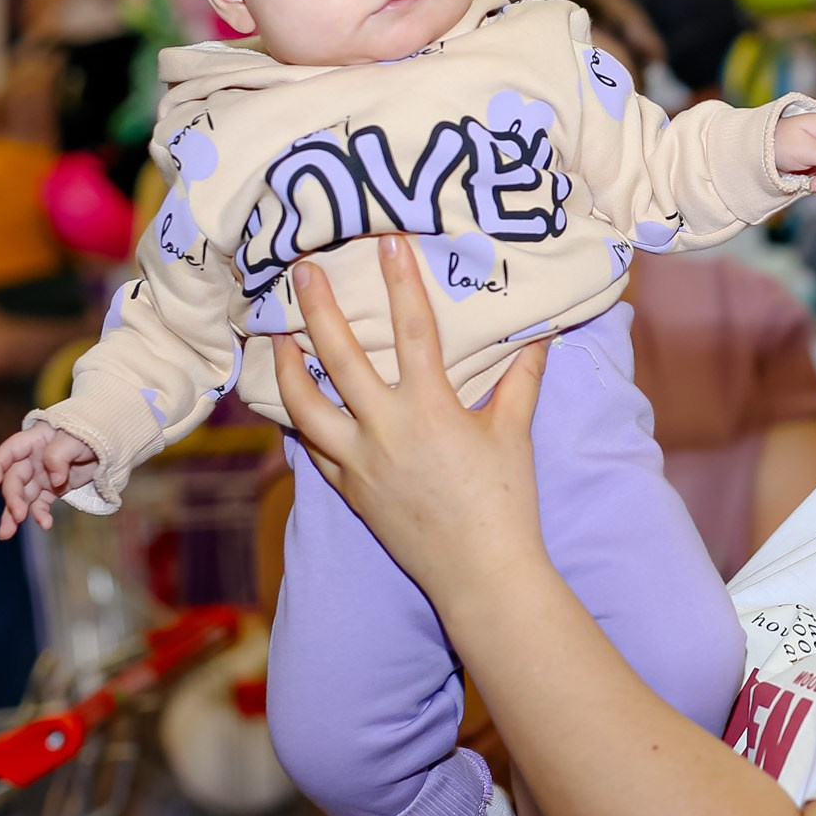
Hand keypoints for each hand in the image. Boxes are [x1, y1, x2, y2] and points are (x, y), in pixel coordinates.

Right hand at [0, 426, 97, 537]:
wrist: (109, 443)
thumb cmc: (89, 433)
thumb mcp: (76, 439)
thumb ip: (59, 456)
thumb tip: (55, 480)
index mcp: (34, 441)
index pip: (9, 452)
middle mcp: (32, 460)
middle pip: (15, 479)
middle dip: (13, 498)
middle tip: (18, 515)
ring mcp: (41, 476)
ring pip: (22, 496)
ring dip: (14, 514)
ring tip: (5, 534)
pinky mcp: (52, 489)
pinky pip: (41, 504)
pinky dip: (41, 515)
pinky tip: (45, 524)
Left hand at [272, 243, 551, 613]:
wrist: (480, 573)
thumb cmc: (504, 502)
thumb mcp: (513, 433)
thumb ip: (521, 379)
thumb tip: (540, 334)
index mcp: (430, 408)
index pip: (412, 330)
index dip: (401, 281)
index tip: (387, 242)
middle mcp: (385, 429)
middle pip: (339, 357)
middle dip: (317, 309)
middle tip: (301, 271)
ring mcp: (359, 461)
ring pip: (305, 406)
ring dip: (286, 367)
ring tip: (276, 337)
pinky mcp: (348, 489)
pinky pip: (311, 449)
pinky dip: (298, 422)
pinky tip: (292, 402)